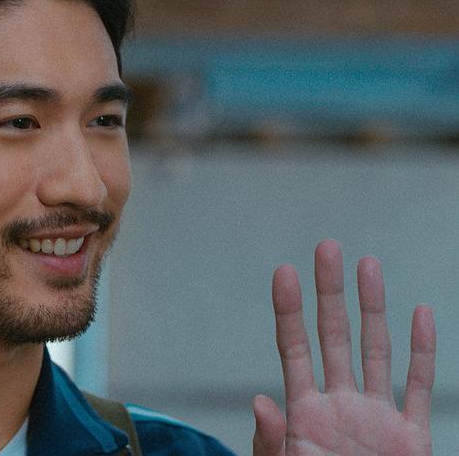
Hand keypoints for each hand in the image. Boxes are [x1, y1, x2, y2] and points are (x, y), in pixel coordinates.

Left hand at [252, 240, 435, 455]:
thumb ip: (272, 441)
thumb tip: (260, 401)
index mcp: (304, 413)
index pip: (294, 348)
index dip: (289, 310)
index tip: (284, 271)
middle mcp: (340, 405)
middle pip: (334, 335)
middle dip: (331, 292)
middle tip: (327, 246)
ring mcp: (376, 417)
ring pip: (377, 350)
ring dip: (374, 308)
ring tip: (367, 265)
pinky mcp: (410, 438)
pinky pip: (418, 387)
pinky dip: (422, 351)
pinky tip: (420, 313)